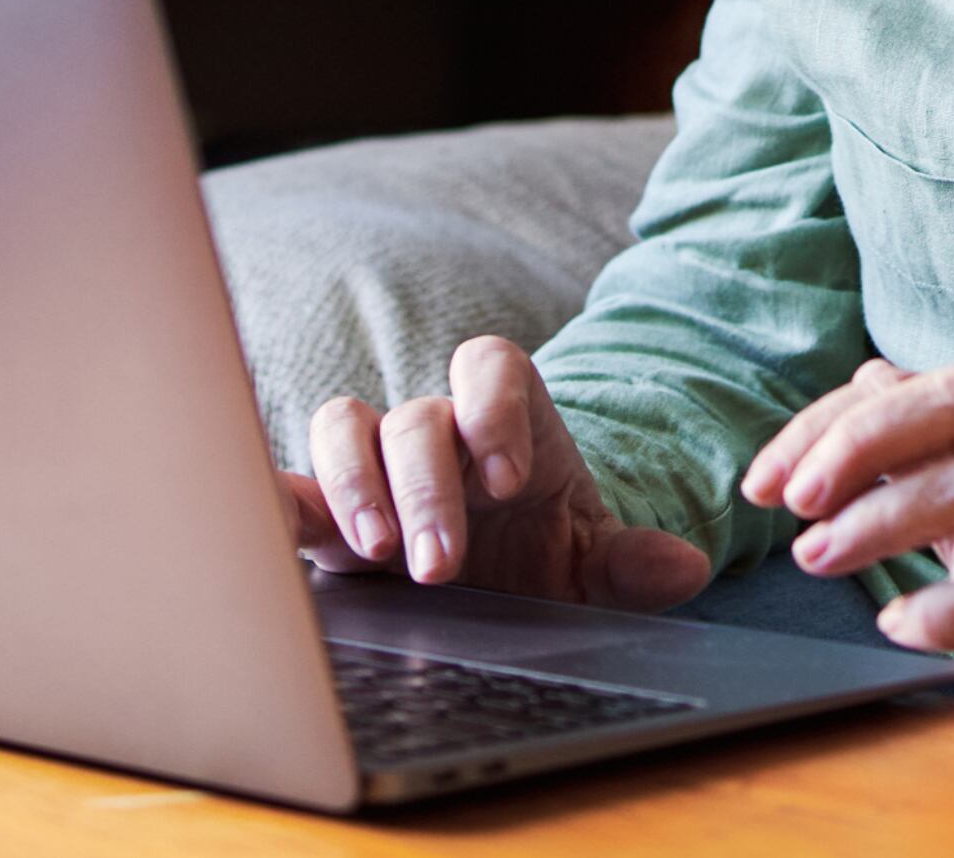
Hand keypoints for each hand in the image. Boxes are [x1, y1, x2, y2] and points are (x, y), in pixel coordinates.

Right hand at [285, 336, 710, 610]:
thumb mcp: (591, 561)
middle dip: (426, 487)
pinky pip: (290, 484)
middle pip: (416, 417)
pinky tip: (268, 530)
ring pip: (343, 426)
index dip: (494, 411)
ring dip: (354, 485)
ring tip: (375, 552)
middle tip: (443, 564)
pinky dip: (275, 498)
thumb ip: (632, 562)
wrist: (495, 586)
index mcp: (505, 419)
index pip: (492, 368)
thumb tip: (685, 567)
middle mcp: (435, 428)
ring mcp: (375, 463)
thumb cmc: (542, 555)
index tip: (508, 481)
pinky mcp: (325, 508)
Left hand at [745, 359, 953, 736]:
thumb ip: (935, 445)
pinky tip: (897, 625)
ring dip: (881, 521)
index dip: (828, 423)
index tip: (763, 478)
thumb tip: (859, 388)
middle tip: (790, 502)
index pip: (918, 388)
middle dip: (858, 443)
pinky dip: (943, 610)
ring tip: (818, 559)